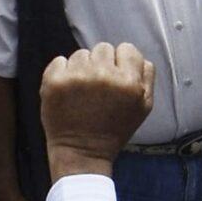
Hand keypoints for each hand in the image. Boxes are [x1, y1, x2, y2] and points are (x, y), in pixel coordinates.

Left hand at [39, 41, 155, 180]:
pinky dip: (62, 72)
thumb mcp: (144, 107)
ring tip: (82, 91)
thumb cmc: (114, 130)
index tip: (116, 77)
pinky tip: (67, 90)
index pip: (127, 49)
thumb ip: (147, 77)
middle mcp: (103, 75)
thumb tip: (137, 56)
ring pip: (81, 54)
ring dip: (82, 68)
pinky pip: (59, 61)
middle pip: (103, 48)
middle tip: (98, 87)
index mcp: (128, 82)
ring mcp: (76, 77)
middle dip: (102, 64)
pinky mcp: (54, 82)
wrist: (82, 152)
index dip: (122, 62)